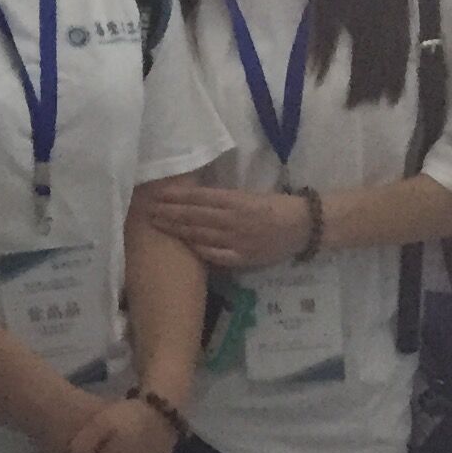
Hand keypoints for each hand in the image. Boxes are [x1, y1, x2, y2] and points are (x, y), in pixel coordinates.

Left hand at [141, 185, 312, 274]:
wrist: (305, 226)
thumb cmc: (276, 206)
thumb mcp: (250, 195)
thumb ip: (224, 198)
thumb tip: (193, 196)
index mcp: (237, 200)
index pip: (199, 198)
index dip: (176, 197)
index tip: (157, 194)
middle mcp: (235, 220)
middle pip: (194, 216)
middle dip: (169, 213)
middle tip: (146, 210)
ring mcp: (238, 241)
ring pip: (200, 235)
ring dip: (176, 230)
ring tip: (157, 225)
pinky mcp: (243, 258)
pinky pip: (215, 255)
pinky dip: (197, 250)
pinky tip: (182, 246)